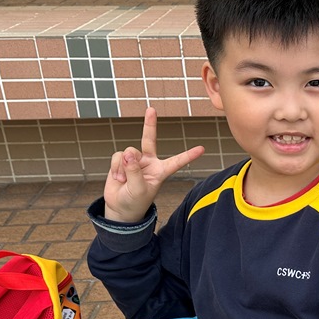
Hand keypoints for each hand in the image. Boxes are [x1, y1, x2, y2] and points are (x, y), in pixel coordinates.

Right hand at [103, 107, 205, 222]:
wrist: (120, 208)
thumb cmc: (134, 202)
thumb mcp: (138, 190)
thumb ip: (134, 172)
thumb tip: (128, 154)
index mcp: (161, 171)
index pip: (177, 161)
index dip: (189, 155)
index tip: (202, 149)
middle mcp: (149, 163)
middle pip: (150, 139)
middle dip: (150, 124)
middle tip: (151, 109)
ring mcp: (135, 161)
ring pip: (129, 152)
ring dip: (124, 166)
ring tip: (124, 180)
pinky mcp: (122, 161)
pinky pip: (118, 156)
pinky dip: (116, 167)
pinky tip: (118, 178)